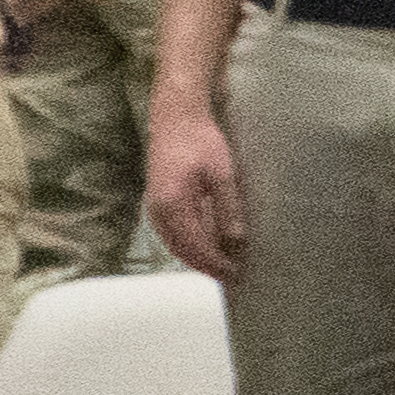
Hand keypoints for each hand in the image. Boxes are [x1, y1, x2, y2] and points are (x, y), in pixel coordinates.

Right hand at [146, 97, 248, 282]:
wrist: (176, 117)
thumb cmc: (200, 141)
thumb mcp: (221, 175)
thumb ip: (228, 210)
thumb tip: (237, 242)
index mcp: (171, 207)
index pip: (195, 247)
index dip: (216, 264)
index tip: (237, 275)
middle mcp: (159, 212)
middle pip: (183, 250)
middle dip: (207, 266)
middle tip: (234, 277)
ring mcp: (157, 207)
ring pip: (178, 243)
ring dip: (200, 256)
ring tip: (227, 265)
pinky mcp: (162, 201)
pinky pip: (177, 231)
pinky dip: (195, 242)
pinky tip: (215, 244)